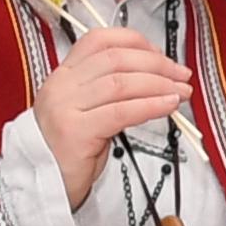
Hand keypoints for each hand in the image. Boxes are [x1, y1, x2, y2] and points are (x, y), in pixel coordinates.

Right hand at [34, 27, 190, 207]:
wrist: (43, 185)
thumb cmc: (70, 153)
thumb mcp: (89, 113)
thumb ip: (112, 93)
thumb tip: (157, 80)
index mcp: (64, 75)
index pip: (100, 41)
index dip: (135, 42)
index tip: (161, 54)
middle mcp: (62, 85)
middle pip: (116, 59)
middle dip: (157, 64)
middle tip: (181, 75)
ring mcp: (66, 107)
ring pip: (121, 83)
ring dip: (159, 84)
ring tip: (181, 92)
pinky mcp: (75, 131)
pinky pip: (121, 112)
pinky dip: (151, 105)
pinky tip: (168, 106)